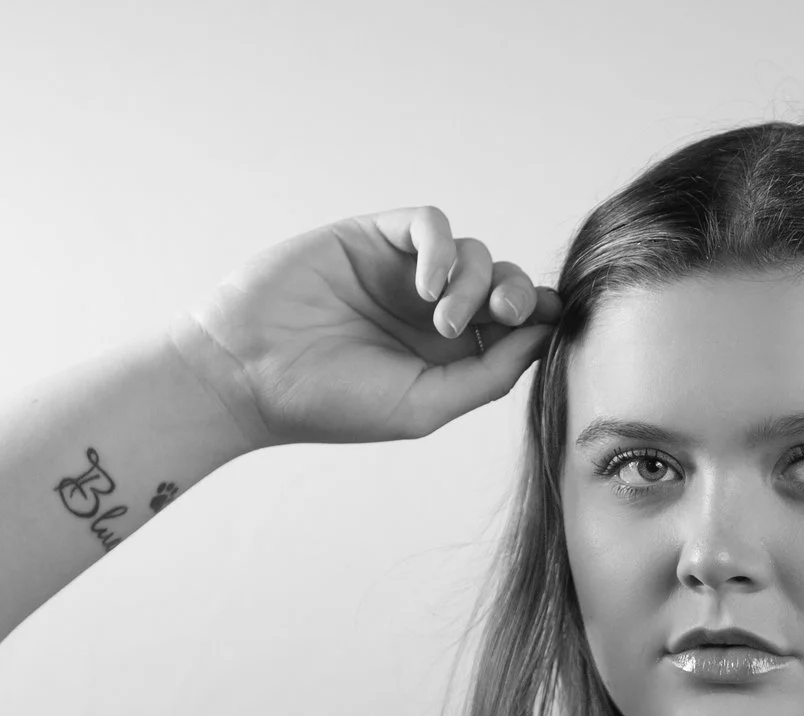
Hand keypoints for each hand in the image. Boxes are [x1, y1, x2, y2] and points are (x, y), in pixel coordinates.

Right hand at [172, 206, 560, 449]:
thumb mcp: (426, 405)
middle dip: (515, 295)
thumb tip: (544, 336)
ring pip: (473, 252)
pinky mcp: (371, 237)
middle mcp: (430, 310)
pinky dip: (441, 247)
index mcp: (449, 355)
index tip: (553, 321)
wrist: (249, 375)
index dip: (539, 316)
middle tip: (500, 316)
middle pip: (503, 282)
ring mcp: (401, 272)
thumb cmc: (332, 403)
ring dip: (473, 280)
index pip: (514, 324)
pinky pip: (428, 223)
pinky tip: (427, 283)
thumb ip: (489, 374)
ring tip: (441, 318)